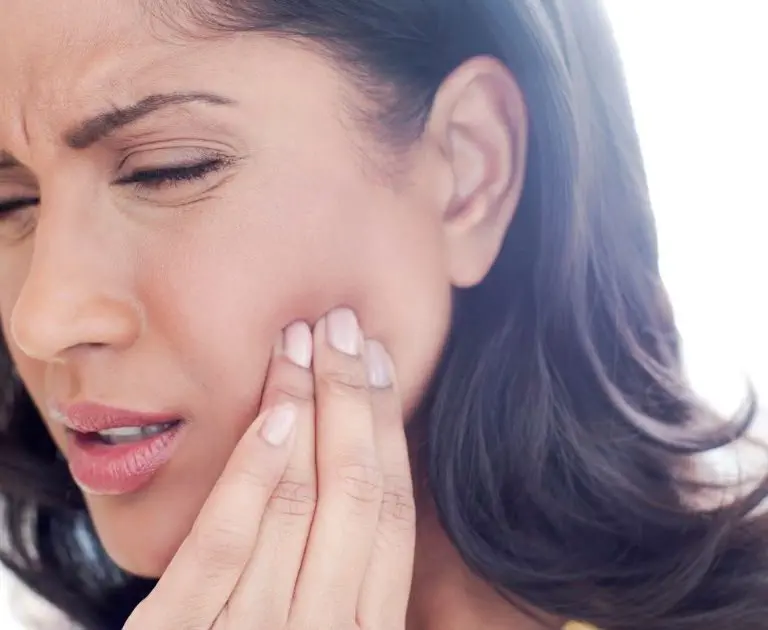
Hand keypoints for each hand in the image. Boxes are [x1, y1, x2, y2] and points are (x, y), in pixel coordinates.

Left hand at [124, 308, 415, 629]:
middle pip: (354, 492)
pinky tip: (271, 415)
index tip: (377, 362)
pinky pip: (225, 545)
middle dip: (352, 397)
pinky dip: (253, 476)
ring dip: (305, 411)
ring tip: (305, 342)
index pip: (389, 511)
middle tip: (343, 326)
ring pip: (298, 504)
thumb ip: (343, 575)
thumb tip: (362, 473)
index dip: (387, 428)